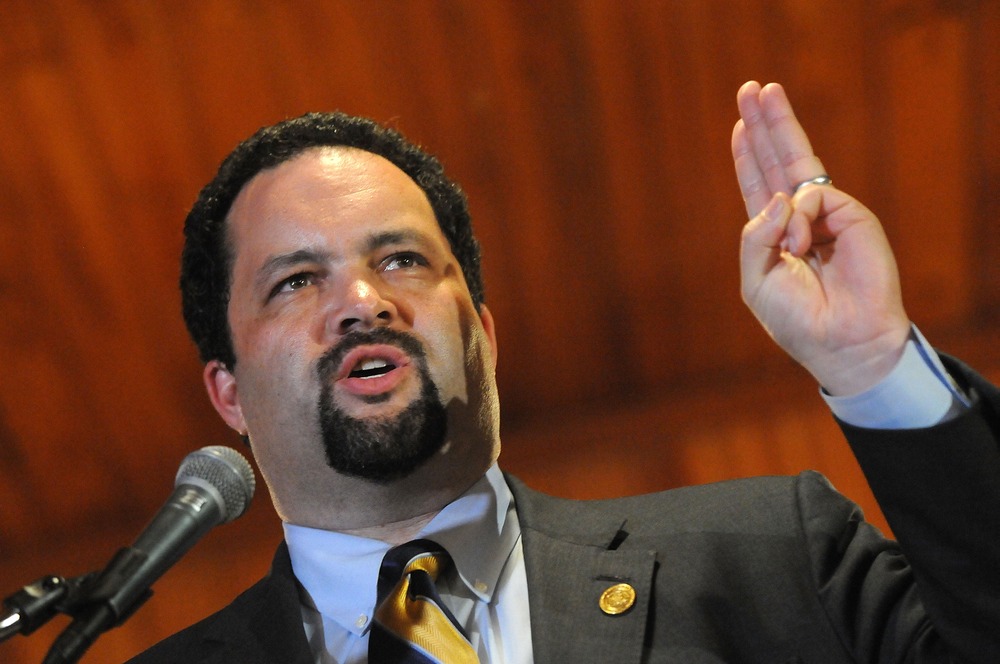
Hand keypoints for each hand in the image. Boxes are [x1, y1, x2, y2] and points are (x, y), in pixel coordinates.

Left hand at [732, 81, 909, 395]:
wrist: (841, 341)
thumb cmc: (796, 319)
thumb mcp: (756, 280)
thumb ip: (754, 237)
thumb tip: (780, 197)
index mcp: (774, 234)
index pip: (758, 184)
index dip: (748, 154)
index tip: (741, 124)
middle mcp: (800, 218)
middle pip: (779, 159)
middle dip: (766, 123)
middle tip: (753, 87)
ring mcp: (828, 214)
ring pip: (798, 168)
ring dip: (782, 167)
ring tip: (793, 246)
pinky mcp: (852, 216)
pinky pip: (814, 195)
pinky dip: (800, 218)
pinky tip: (802, 245)